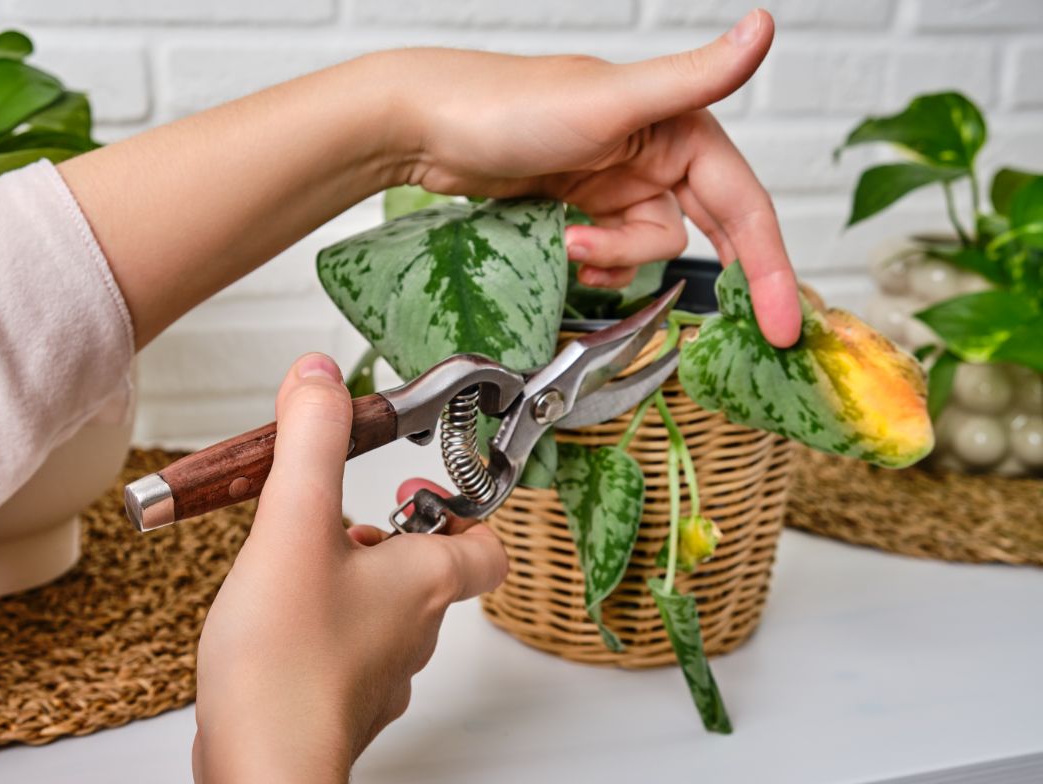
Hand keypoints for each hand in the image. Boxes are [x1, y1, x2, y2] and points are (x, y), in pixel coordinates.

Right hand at [192, 353, 506, 783]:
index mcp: (424, 582)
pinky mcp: (337, 703)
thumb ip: (312, 443)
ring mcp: (378, 674)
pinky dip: (321, 621)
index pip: (489, 546)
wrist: (261, 769)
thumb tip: (320, 377)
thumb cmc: (287, 663)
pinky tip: (275, 614)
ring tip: (297, 556)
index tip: (436, 485)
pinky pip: (345, 649)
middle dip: (389, 534)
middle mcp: (413, 631)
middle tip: (343, 513)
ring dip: (351, 576)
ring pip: (385, 612)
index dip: (474, 510)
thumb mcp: (295, 525)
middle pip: (431, 572)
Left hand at [378, 9, 800, 346]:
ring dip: (617, 259)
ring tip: (573, 244)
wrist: (421, 127)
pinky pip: (608, 254)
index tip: (784, 322)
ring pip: (647, 249)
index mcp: (677, 127)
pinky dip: (593, 262)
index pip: (744, 205)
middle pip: (708, 231)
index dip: (770, 266)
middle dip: (719, 276)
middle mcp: (653, 154)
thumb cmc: (507, 102)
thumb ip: (691, 78)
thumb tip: (762, 28)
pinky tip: (564, 250)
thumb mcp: (609, 99)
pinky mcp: (579, 208)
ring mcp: (614, 185)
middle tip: (748, 331)